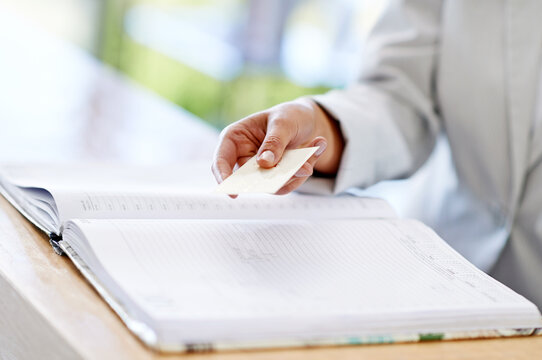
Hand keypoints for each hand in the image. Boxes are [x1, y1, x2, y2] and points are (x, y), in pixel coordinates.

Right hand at [212, 97, 343, 194]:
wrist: (308, 121)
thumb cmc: (289, 115)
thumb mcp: (283, 122)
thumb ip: (274, 142)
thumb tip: (264, 163)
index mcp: (235, 138)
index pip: (221, 160)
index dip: (223, 177)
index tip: (233, 192)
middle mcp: (244, 157)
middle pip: (249, 179)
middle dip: (274, 177)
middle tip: (297, 168)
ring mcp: (260, 170)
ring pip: (271, 185)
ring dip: (295, 172)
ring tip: (315, 146)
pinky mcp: (276, 178)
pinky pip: (287, 185)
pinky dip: (304, 170)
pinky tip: (317, 146)